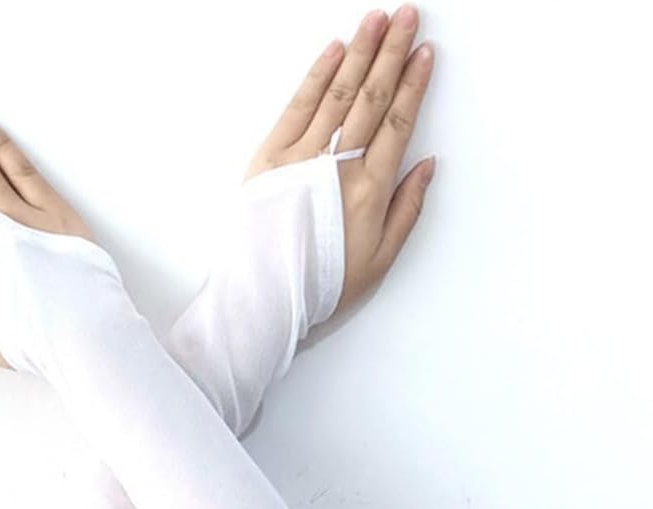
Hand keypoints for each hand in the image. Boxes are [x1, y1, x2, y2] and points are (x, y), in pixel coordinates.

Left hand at [245, 4, 435, 311]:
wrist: (266, 296)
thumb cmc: (322, 283)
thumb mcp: (380, 258)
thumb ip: (407, 209)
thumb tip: (427, 165)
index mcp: (370, 190)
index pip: (398, 122)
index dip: (414, 84)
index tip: (425, 53)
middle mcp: (339, 166)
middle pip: (372, 98)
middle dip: (392, 52)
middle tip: (408, 16)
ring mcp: (302, 157)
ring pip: (338, 94)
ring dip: (359, 52)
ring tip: (376, 20)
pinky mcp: (270, 158)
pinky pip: (298, 107)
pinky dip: (317, 76)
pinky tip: (334, 51)